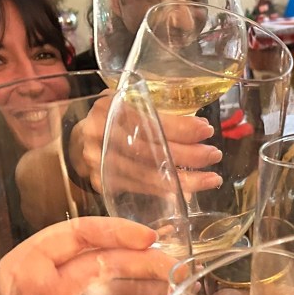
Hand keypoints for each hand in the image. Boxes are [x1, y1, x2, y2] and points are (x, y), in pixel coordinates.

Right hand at [72, 95, 222, 193]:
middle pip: (150, 150)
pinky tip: (187, 191)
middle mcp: (100, 134)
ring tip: (210, 179)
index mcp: (110, 107)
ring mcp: (98, 161)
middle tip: (213, 155)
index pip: (149, 121)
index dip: (180, 128)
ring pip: (147, 174)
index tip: (206, 130)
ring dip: (183, 180)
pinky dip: (166, 191)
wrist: (79, 138)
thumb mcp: (131, 103)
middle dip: (188, 155)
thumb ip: (158, 113)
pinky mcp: (101, 183)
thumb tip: (200, 129)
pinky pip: (139, 188)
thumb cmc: (115, 118)